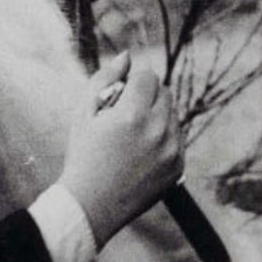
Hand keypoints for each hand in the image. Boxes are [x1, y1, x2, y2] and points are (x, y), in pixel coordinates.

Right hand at [59, 54, 183, 244]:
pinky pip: (178, 138)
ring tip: (131, 138)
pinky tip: (141, 154)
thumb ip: (104, 79)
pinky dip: (164, 139)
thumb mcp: (83, 114)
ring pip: (173, 114)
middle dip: (147, 97)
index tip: (118, 99)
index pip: (148, 76)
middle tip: (125, 117)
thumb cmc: (83, 156)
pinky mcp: (178, 166)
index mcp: (132, 115)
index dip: (132, 84)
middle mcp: (157, 131)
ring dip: (157, 117)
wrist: (90, 206)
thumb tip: (127, 56)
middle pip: (164, 92)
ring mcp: (171, 150)